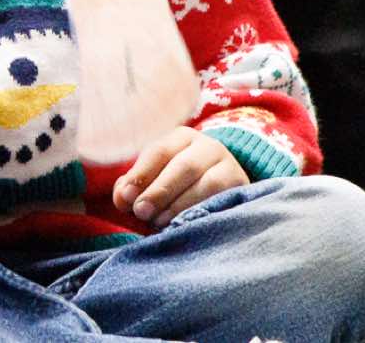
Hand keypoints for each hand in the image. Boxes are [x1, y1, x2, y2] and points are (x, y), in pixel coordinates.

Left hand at [110, 127, 247, 227]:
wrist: (224, 192)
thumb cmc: (178, 187)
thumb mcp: (154, 180)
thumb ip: (133, 187)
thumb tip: (122, 197)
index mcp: (181, 138)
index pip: (159, 151)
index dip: (141, 175)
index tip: (126, 198)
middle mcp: (207, 146)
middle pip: (184, 166)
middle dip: (160, 191)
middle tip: (141, 212)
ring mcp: (229, 165)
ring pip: (207, 183)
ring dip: (181, 205)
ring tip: (160, 222)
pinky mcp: (242, 187)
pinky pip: (224, 198)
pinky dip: (204, 211)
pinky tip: (187, 224)